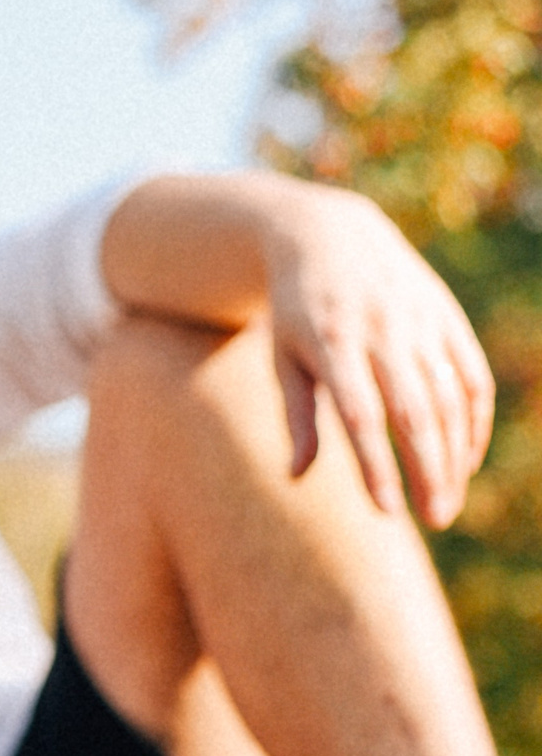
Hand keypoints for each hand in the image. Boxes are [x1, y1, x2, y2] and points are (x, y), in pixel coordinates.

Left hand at [261, 185, 492, 525]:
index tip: (386, 513)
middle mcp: (383, 332)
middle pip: (415, 414)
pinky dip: (473, 422)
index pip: (360, 417)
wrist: (329, 236)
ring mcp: (422, 323)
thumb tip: (296, 477)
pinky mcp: (447, 318)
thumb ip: (295, 416)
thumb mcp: (282, 358)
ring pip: (450, 400)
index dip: (377, 466)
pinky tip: (464, 460)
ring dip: (455, 456)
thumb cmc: (295, 312)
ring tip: (446, 502)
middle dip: (429, 471)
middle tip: (435, 519)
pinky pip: (471, 378)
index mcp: (333, 344)